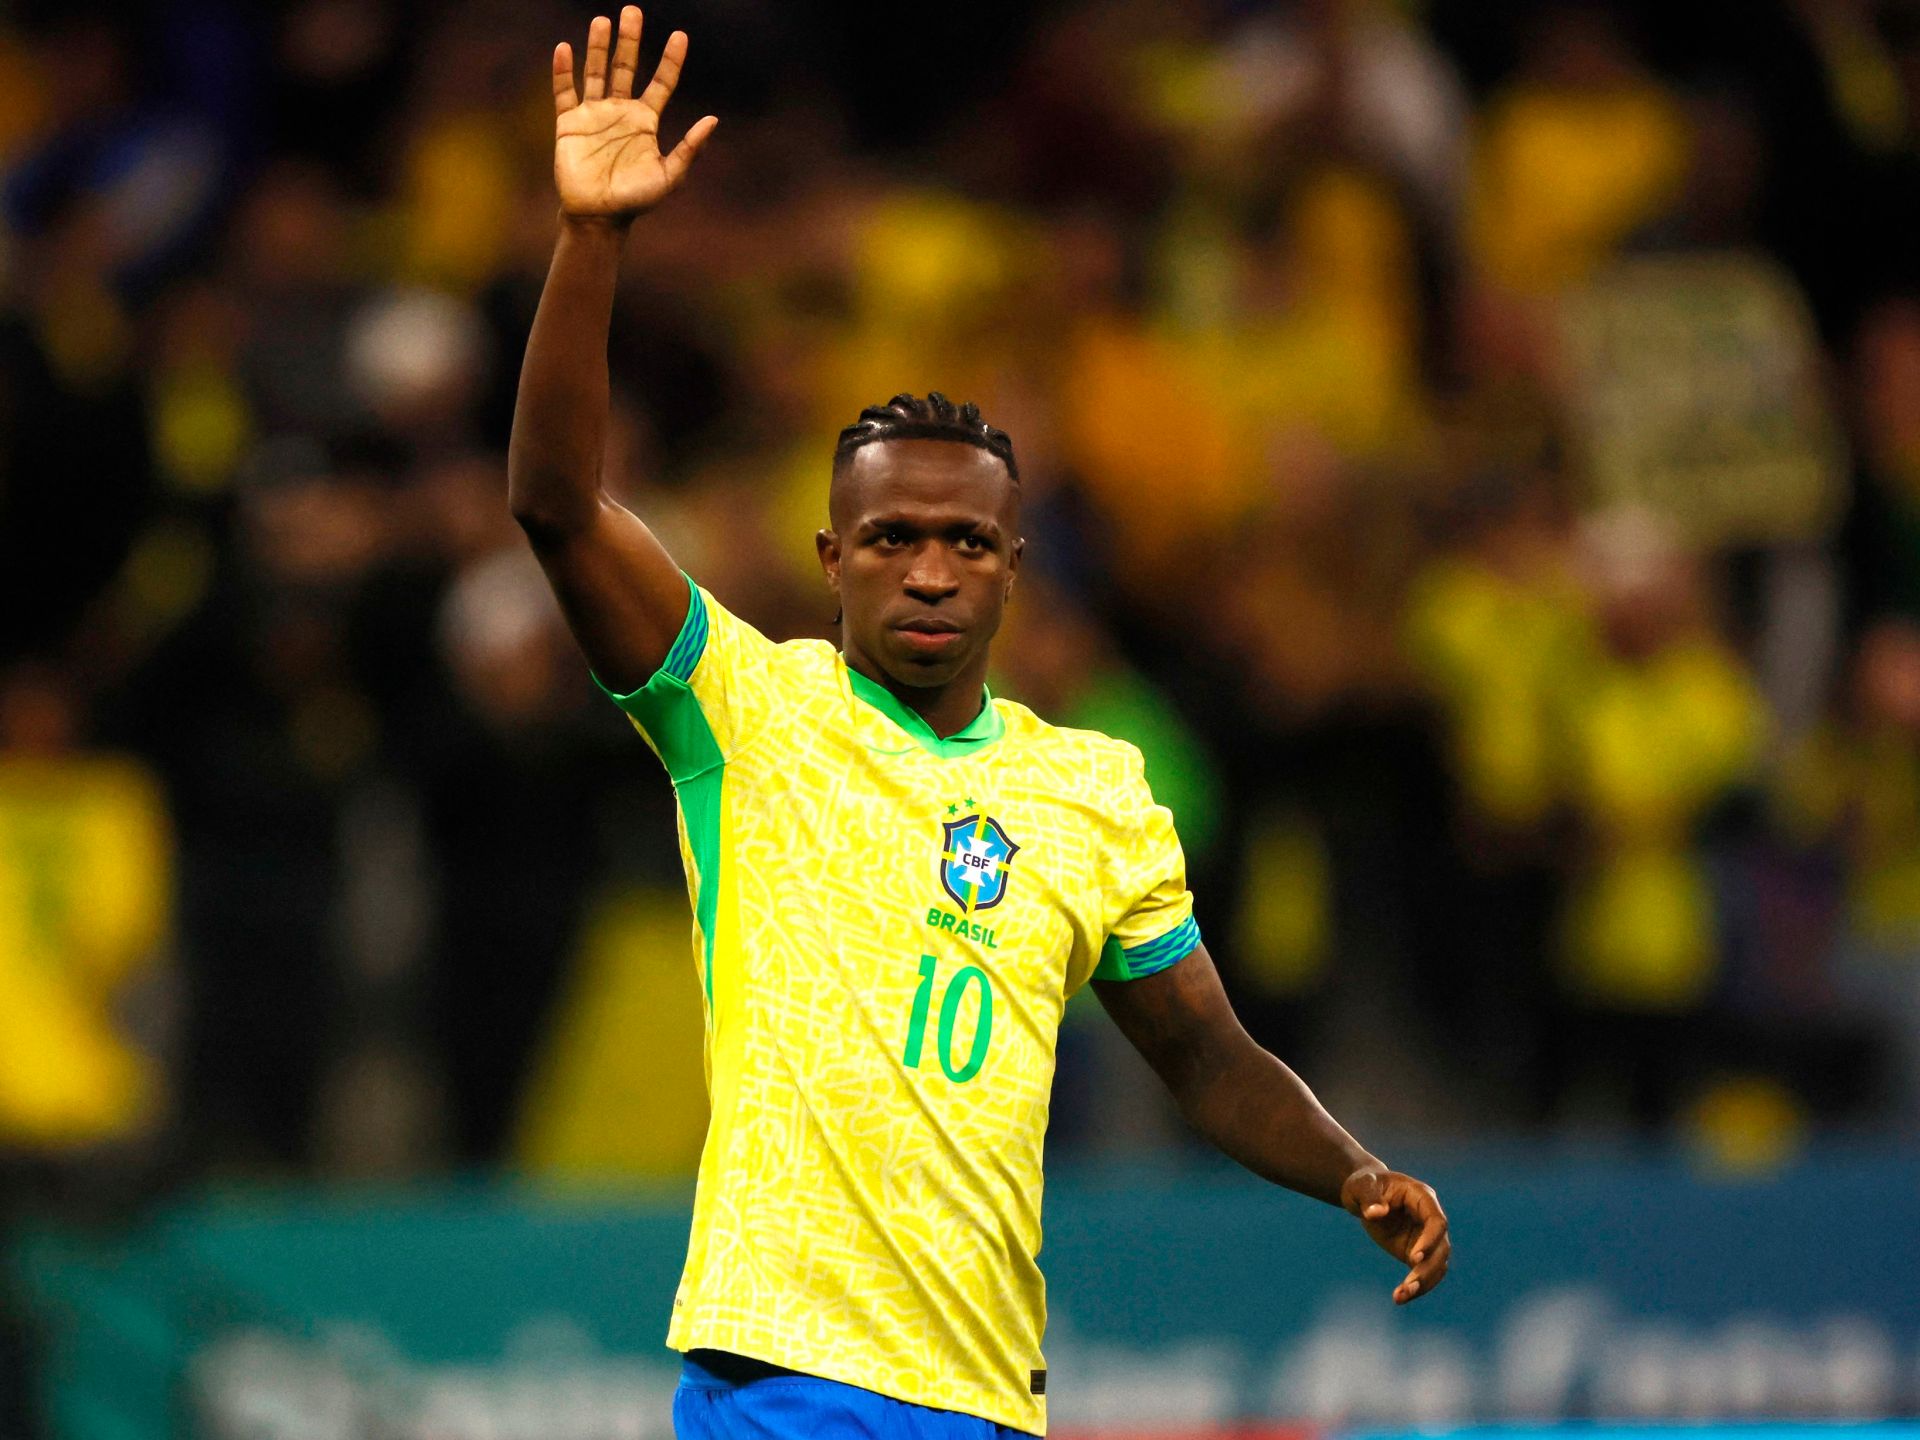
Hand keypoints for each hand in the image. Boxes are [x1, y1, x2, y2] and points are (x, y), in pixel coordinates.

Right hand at [551, 7, 717, 220]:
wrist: (599, 217)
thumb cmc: (636, 200)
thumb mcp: (670, 176)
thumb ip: (690, 148)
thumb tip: (713, 119)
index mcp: (646, 121)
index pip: (661, 82)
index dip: (671, 60)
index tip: (680, 36)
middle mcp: (620, 112)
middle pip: (626, 67)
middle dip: (629, 40)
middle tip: (633, 11)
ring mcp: (594, 115)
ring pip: (596, 72)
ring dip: (598, 47)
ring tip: (602, 21)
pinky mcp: (569, 124)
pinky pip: (565, 92)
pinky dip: (563, 72)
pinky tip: (565, 49)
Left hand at [1341, 1167, 1450, 1304]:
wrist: (1363, 1194)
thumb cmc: (1364, 1184)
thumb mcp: (1362, 1186)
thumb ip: (1369, 1198)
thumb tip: (1376, 1213)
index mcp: (1423, 1198)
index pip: (1437, 1221)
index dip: (1430, 1240)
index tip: (1414, 1258)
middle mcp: (1430, 1219)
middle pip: (1441, 1248)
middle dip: (1427, 1269)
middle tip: (1408, 1285)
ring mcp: (1426, 1238)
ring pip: (1437, 1265)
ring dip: (1423, 1283)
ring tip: (1400, 1296)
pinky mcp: (1417, 1253)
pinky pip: (1424, 1273)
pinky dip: (1416, 1287)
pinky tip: (1399, 1297)